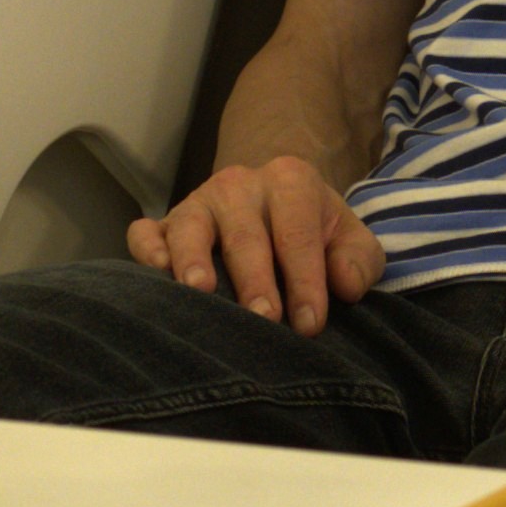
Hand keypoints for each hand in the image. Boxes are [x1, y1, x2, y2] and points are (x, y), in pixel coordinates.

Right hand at [126, 152, 381, 332]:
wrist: (275, 203)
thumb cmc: (315, 233)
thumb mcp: (349, 239)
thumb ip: (359, 259)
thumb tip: (345, 284)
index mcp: (290, 182)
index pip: (297, 233)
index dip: (305, 280)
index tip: (310, 324)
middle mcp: (239, 185)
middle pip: (246, 234)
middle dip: (255, 279)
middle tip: (264, 319)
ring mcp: (198, 203)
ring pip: (190, 227)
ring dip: (193, 259)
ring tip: (199, 291)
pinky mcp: (165, 224)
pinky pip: (146, 232)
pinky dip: (147, 251)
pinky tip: (158, 276)